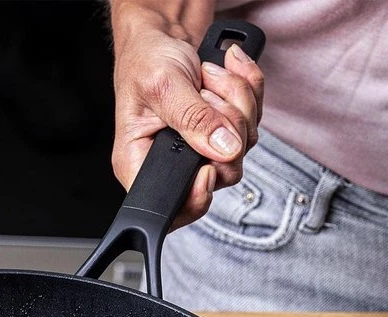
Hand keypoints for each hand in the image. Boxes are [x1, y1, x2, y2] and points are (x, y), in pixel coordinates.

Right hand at [112, 25, 263, 225]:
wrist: (161, 32)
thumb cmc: (145, 59)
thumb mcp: (163, 86)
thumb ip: (193, 121)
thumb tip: (223, 150)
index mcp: (139, 164)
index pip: (173, 207)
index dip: (198, 193)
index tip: (210, 165)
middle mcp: (170, 163)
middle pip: (221, 174)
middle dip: (227, 129)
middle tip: (207, 97)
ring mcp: (200, 148)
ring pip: (242, 146)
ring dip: (238, 102)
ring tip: (208, 77)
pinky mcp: (220, 131)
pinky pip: (252, 122)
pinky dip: (248, 90)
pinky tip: (225, 73)